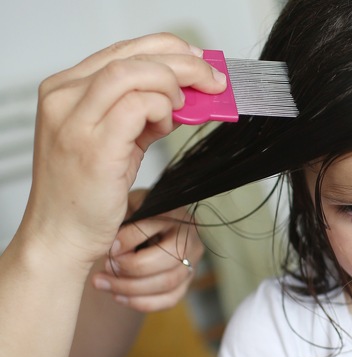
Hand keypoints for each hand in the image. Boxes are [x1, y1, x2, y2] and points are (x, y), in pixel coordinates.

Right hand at [21, 33, 225, 271]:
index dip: (168, 51)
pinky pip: (137, 106)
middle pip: (132, 56)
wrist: (62, 235)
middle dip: (183, 63)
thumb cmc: (87, 193)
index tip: (199, 62)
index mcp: (65, 90)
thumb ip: (142, 113)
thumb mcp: (117, 141)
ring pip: (134, 73)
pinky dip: (163, 111)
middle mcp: (64, 98)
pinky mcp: (92, 145)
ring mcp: (74, 120)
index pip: (123, 50)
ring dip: (173, 85)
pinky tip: (166, 127)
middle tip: (213, 79)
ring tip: (184, 108)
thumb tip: (184, 94)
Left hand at [90, 190, 204, 312]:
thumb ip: (122, 216)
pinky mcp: (187, 282)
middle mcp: (190, 238)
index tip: (107, 246)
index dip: (128, 239)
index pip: (154, 227)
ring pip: (168, 283)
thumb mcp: (128, 207)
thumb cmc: (134, 215)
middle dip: (130, 268)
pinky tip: (118, 297)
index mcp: (175, 214)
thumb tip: (114, 244)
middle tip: (105, 267)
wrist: (151, 229)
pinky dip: (142, 302)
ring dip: (130, 288)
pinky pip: (169, 299)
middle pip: (167, 260)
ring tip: (102, 283)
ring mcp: (192, 262)